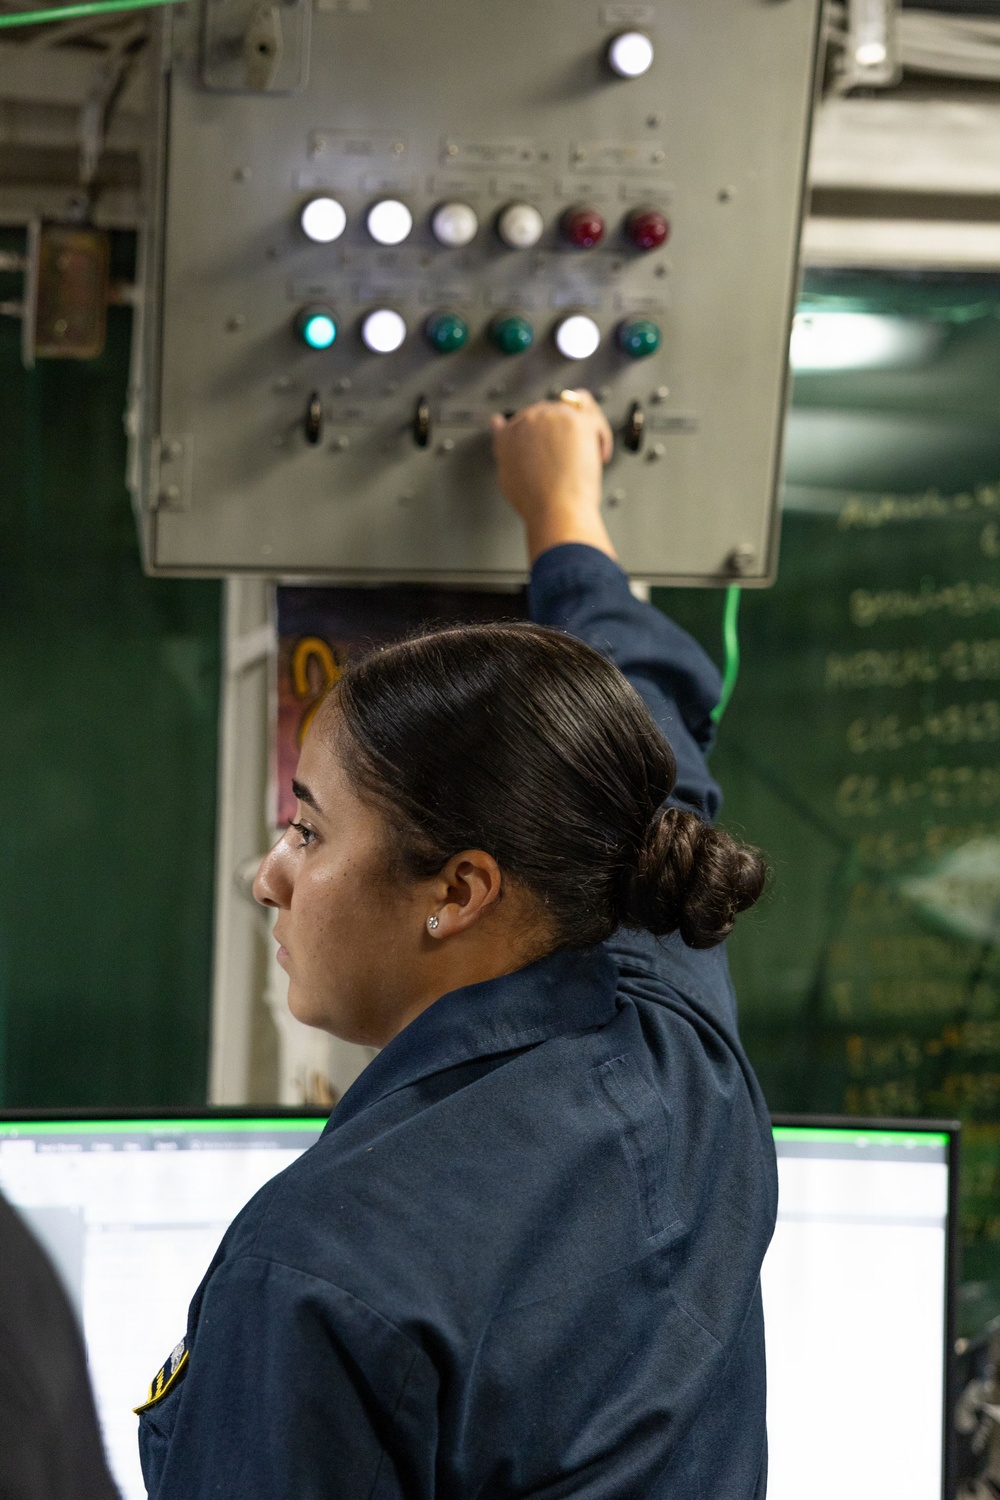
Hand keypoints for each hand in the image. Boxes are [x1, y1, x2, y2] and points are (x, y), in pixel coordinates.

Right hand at [490, 391, 616, 563]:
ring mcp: (552, 416)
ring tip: (587, 457)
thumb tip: (502, 434)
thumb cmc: (538, 502)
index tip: (550, 438)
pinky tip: (598, 455)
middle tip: (573, 457)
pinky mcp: (576, 420)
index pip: (523, 417)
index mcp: (508, 435)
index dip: (541, 429)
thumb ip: (506, 451)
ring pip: (575, 408)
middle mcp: (528, 420)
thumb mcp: (508, 478)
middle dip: (564, 432)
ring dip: (583, 431)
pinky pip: (594, 417)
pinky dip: (600, 435)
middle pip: (551, 410)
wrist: (556, 509)